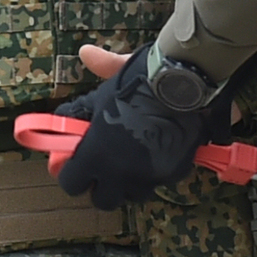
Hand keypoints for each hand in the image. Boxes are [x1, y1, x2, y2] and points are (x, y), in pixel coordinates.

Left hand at [49, 44, 227, 209]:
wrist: (185, 83)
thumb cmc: (137, 84)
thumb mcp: (105, 90)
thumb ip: (87, 95)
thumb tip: (84, 57)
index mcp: (95, 155)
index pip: (72, 184)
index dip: (73, 174)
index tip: (77, 164)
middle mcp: (119, 173)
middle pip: (103, 199)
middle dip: (102, 186)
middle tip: (105, 168)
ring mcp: (148, 177)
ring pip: (133, 194)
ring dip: (129, 183)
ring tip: (133, 160)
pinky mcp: (173, 174)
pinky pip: (158, 182)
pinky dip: (155, 173)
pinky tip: (157, 153)